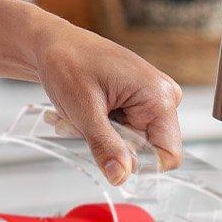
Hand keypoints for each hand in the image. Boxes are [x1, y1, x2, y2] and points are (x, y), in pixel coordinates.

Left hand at [0, 0, 184, 184]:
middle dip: (112, 147)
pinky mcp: (139, 102)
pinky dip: (101, 129)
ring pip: (132, 144)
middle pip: (147, 150)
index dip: (139, 165)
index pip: (168, 154)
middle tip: (82, 127)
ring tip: (78, 116)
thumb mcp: (83, 110)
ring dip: (102, 138)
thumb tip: (121, 177)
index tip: (108, 158)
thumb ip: (105, 146)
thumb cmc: (67, 62)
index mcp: (158, 95)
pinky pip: (125, 133)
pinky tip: (84, 113)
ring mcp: (152, 99)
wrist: (54, 44)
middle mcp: (163, 96)